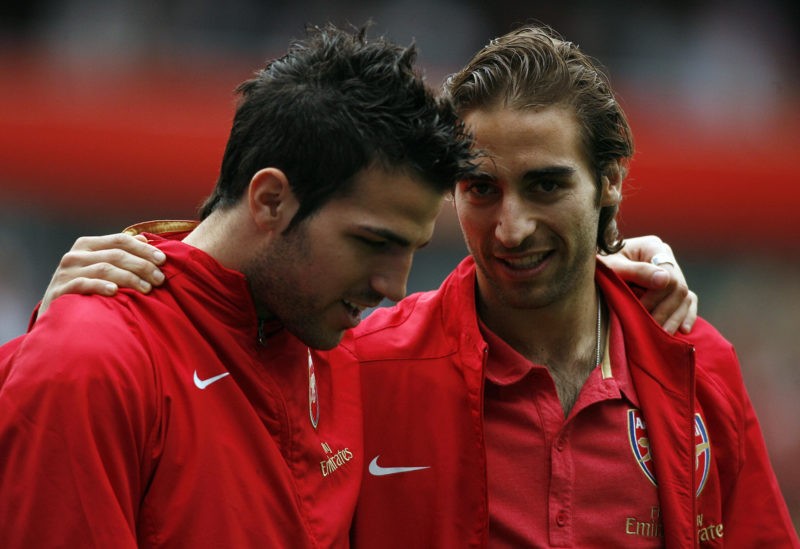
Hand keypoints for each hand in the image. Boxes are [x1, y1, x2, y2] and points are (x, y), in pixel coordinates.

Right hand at [39, 234, 166, 315]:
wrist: (54, 315)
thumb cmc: (85, 289)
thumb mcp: (100, 266)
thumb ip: (120, 252)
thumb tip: (145, 238)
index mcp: (86, 245)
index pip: (120, 240)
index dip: (144, 249)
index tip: (163, 260)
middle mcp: (75, 255)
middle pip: (116, 255)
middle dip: (142, 266)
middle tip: (160, 279)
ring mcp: (65, 273)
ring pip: (105, 269)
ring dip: (130, 278)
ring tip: (147, 288)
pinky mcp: (59, 291)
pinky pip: (84, 285)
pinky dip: (101, 286)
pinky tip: (116, 291)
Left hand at [599, 235, 697, 333]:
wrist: (594, 269)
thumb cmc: (599, 265)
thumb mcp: (612, 266)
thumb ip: (636, 271)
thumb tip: (665, 280)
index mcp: (653, 247)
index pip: (668, 274)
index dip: (656, 296)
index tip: (640, 309)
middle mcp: (665, 257)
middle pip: (679, 288)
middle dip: (665, 310)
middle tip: (651, 328)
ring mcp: (670, 272)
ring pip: (685, 297)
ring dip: (675, 318)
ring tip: (663, 335)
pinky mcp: (670, 287)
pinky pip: (688, 301)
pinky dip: (686, 315)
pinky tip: (683, 330)